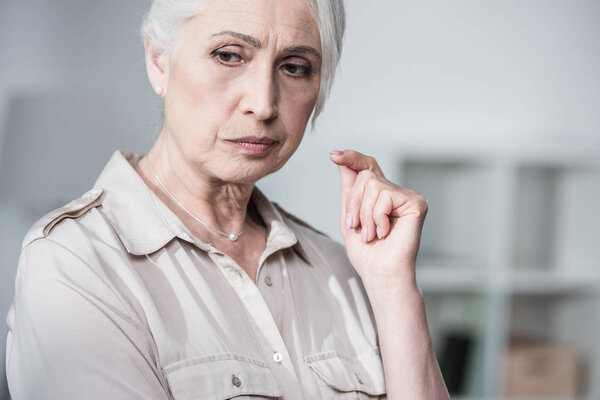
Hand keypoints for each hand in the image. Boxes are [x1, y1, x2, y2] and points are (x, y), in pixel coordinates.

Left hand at [330, 150, 428, 284]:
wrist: (380, 273)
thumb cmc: (366, 252)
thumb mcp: (349, 216)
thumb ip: (348, 189)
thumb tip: (342, 161)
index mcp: (379, 194)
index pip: (367, 166)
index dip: (351, 158)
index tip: (333, 155)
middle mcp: (395, 192)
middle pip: (365, 176)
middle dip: (353, 203)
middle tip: (356, 227)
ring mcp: (407, 196)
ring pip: (373, 185)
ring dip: (365, 215)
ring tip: (372, 234)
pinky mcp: (416, 203)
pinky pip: (385, 196)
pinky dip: (377, 217)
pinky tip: (385, 233)